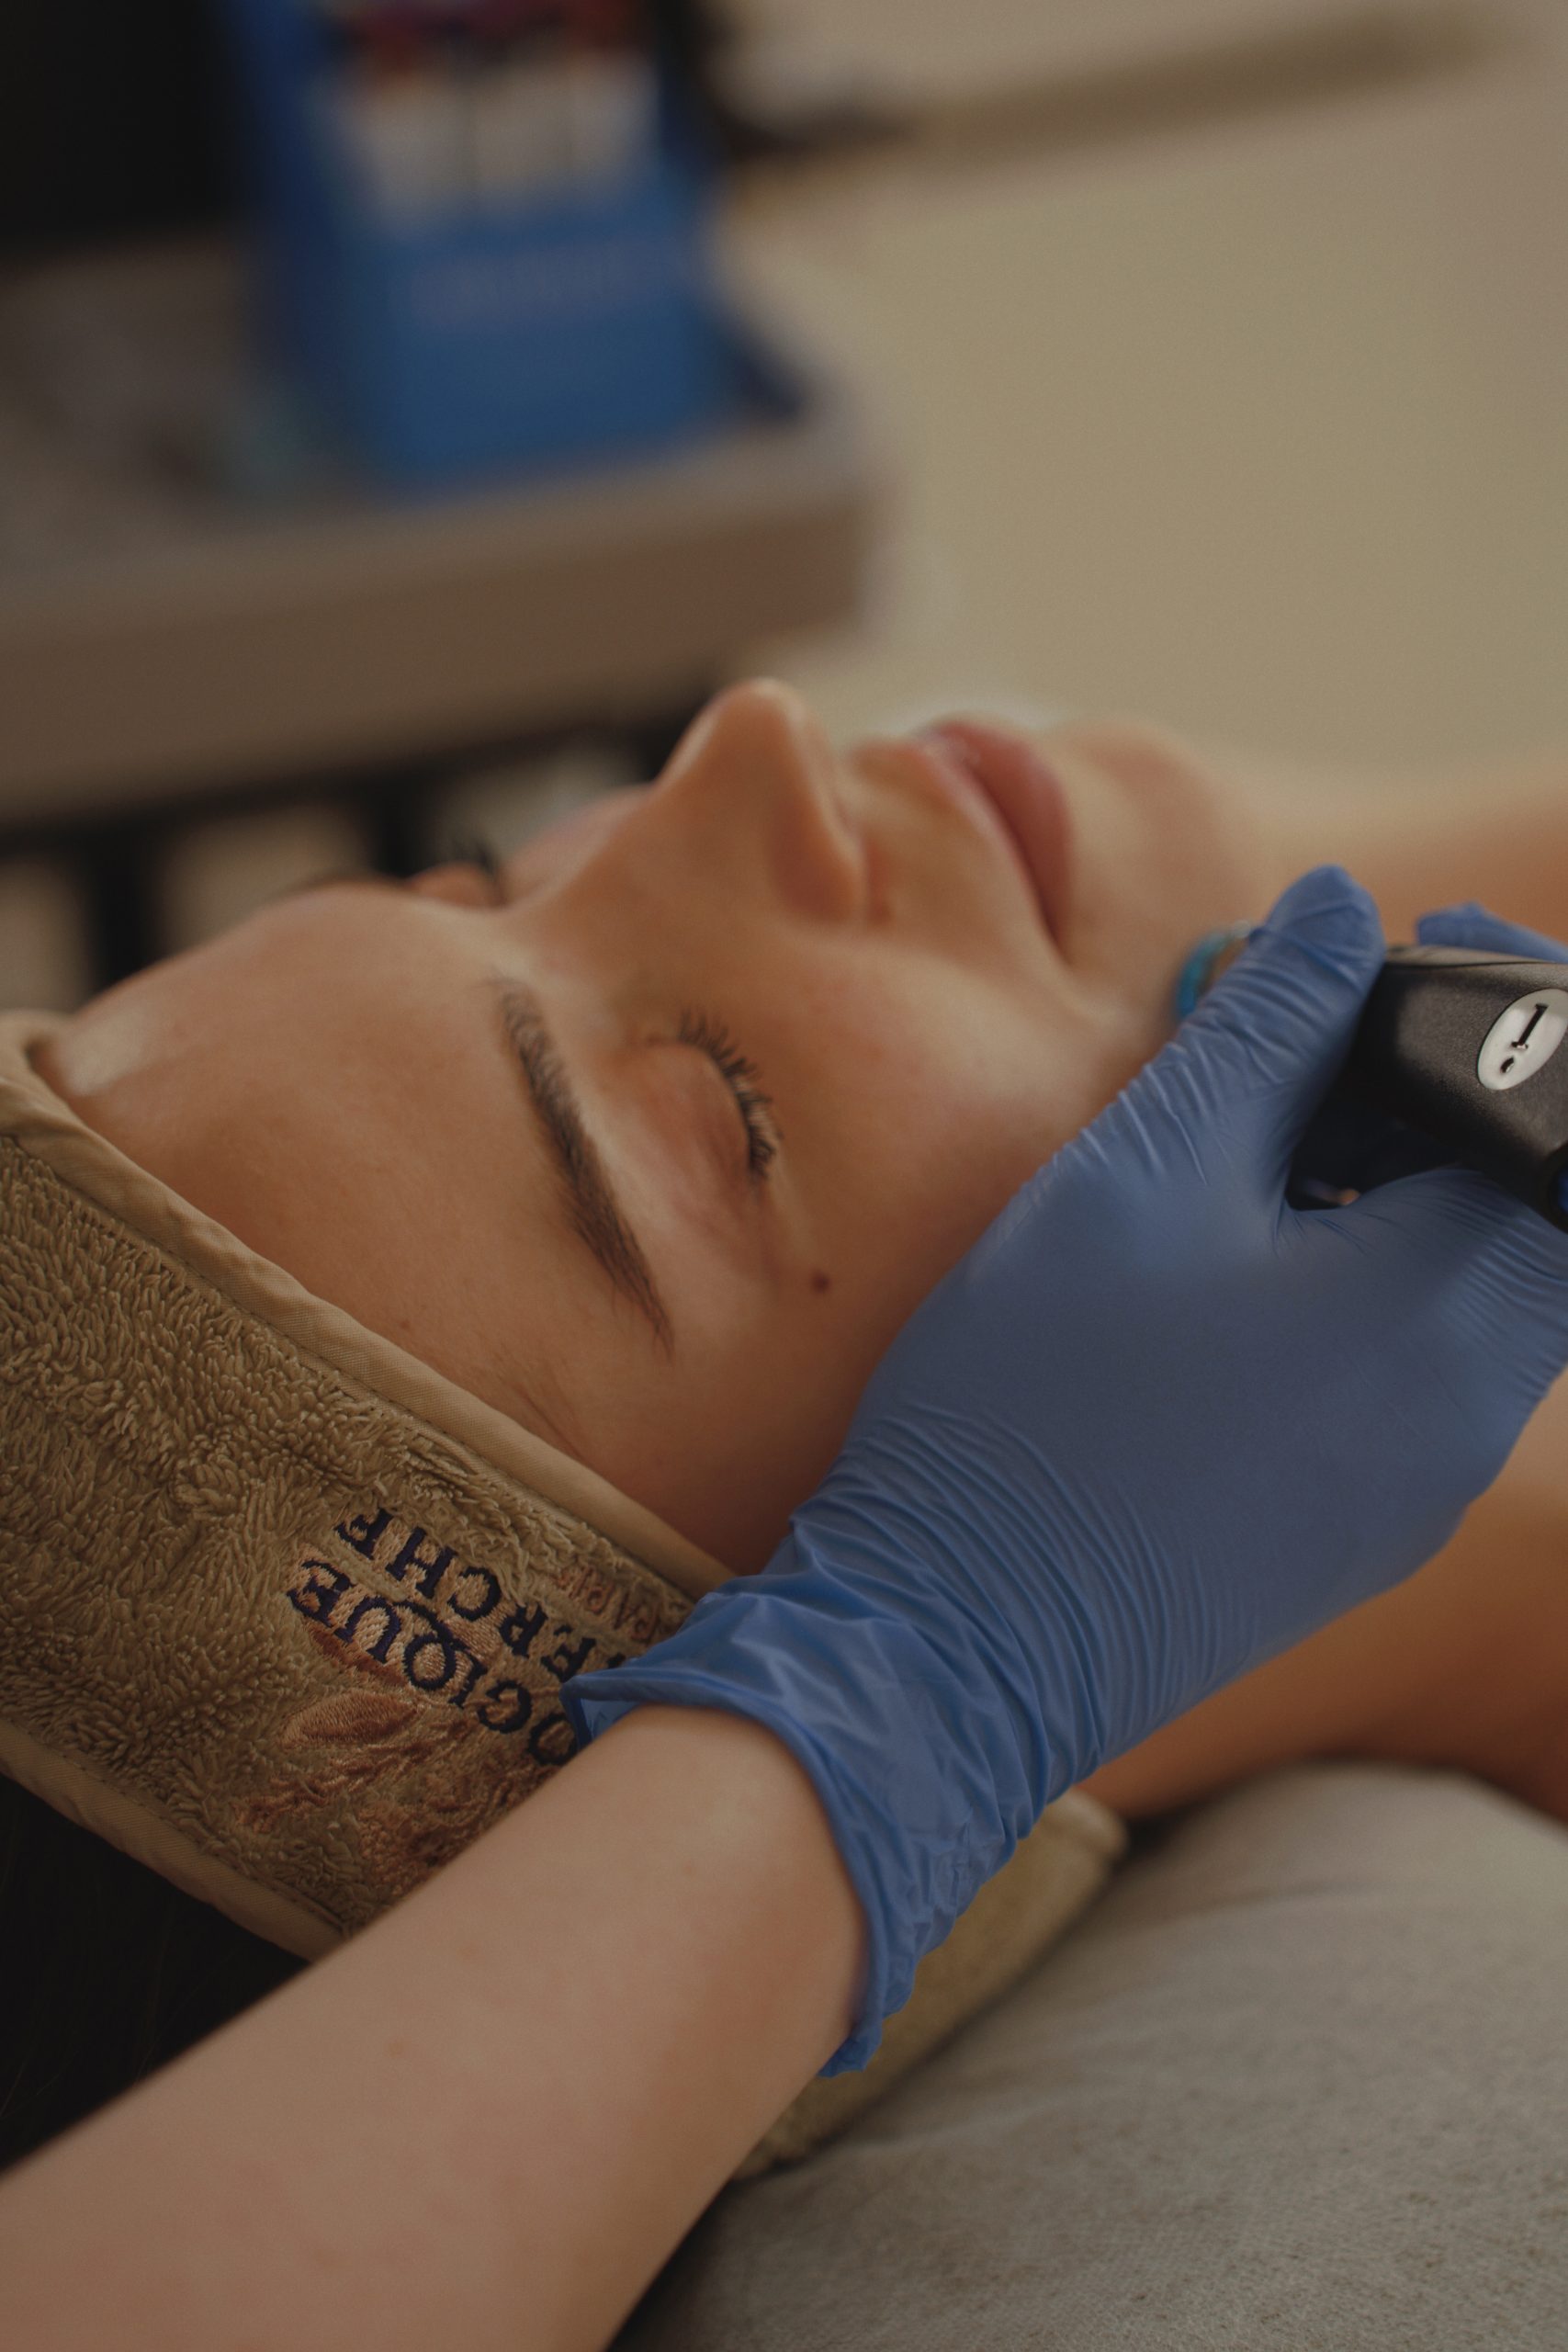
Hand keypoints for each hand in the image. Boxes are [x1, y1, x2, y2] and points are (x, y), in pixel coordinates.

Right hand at [566, 870, 1567, 2065]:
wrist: (956, 1644)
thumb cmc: (1034, 1403)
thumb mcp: (1139, 1174)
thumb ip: (1266, 1027)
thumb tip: (1345, 907)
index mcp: (1445, 1306)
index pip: (1561, 1114)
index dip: (1510, 1006)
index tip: (1409, 949)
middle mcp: (1473, 1407)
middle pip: (1536, 1203)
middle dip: (1446, 1090)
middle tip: (1317, 1030)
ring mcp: (1426, 1481)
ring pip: (1483, 1284)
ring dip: (1407, 1180)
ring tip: (1251, 1135)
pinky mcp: (1364, 1527)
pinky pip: (1426, 1365)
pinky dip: (1376, 1274)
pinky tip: (1236, 1257)